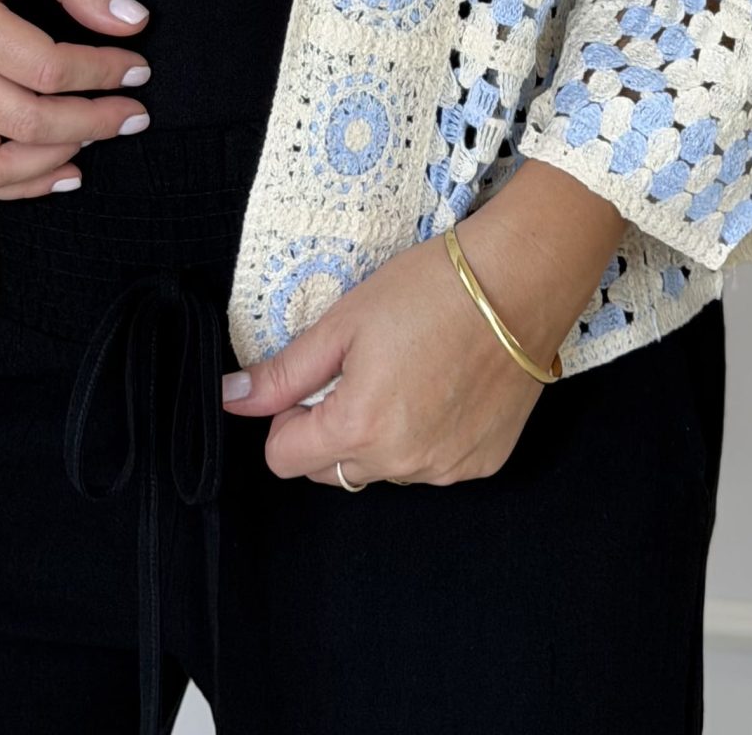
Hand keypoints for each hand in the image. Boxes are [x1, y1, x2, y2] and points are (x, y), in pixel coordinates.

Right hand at [0, 0, 155, 198]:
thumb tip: (132, 21)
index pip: (45, 68)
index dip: (102, 74)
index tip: (138, 69)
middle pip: (24, 122)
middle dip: (91, 124)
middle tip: (134, 114)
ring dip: (49, 165)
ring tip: (95, 143)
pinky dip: (10, 182)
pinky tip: (54, 168)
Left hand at [218, 214, 557, 487]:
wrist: (520, 282)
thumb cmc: (430, 289)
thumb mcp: (345, 321)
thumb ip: (285, 372)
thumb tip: (231, 398)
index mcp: (360, 427)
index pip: (285, 459)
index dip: (288, 417)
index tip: (314, 379)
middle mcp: (403, 462)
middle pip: (331, 470)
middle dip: (331, 428)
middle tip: (361, 369)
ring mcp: (447, 469)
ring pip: (382, 469)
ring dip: (378, 436)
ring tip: (407, 372)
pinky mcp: (482, 463)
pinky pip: (430, 465)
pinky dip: (424, 437)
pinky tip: (441, 387)